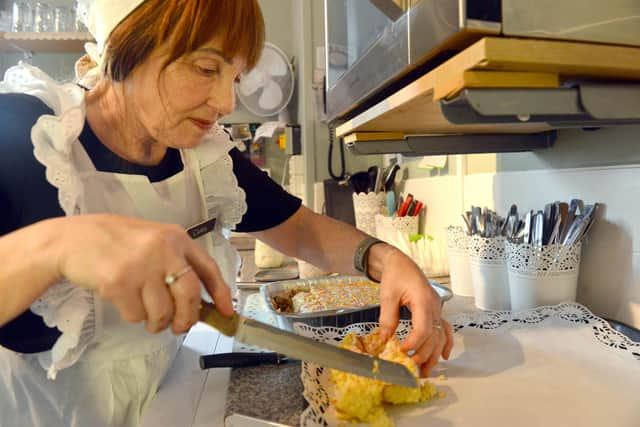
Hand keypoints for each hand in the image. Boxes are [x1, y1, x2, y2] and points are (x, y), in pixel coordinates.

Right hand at [53, 214, 233, 333]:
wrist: (73, 240)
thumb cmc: (117, 243)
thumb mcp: (154, 242)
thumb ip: (176, 264)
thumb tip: (199, 302)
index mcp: (176, 238)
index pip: (208, 268)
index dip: (220, 294)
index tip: (227, 313)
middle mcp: (163, 249)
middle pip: (189, 296)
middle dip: (187, 319)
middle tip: (179, 327)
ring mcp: (141, 265)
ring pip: (162, 312)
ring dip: (157, 323)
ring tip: (147, 314)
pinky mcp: (118, 282)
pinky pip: (136, 316)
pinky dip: (133, 317)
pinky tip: (124, 302)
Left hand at [373, 245, 453, 376]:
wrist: (401, 263)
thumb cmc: (395, 275)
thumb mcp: (387, 296)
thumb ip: (388, 318)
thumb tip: (385, 340)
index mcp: (423, 300)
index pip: (423, 328)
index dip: (414, 343)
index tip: (401, 351)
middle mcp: (434, 306)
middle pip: (434, 336)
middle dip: (424, 354)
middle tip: (411, 367)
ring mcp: (438, 309)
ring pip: (441, 336)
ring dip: (434, 354)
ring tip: (426, 371)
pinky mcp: (435, 311)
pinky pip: (445, 329)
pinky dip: (446, 343)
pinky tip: (444, 356)